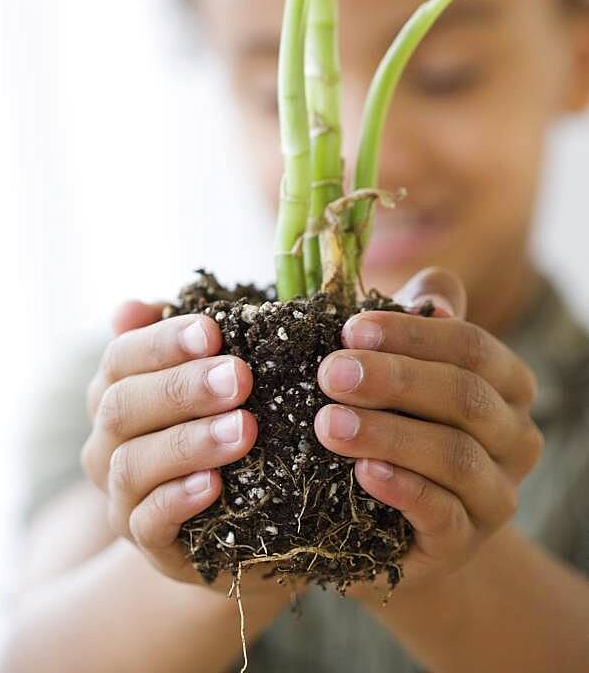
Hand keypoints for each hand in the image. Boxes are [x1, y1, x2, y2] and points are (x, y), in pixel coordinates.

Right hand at [81, 301, 272, 594]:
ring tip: (243, 430)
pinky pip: (149, 522)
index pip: (121, 357)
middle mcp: (107, 441)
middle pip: (122, 406)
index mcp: (116, 391)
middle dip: (182, 388)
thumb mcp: (210, 378)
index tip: (213, 331)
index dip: (163, 341)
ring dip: (189, 442)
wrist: (241, 520)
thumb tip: (130, 308)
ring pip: (132, 464)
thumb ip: (180, 342)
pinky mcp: (147, 544)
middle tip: (240, 377)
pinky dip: (178, 500)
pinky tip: (214, 485)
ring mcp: (120, 495)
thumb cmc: (225, 425)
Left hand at [314, 267, 543, 590]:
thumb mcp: (402, 360)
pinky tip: (363, 472)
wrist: (386, 516)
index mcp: (507, 382)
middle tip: (330, 373)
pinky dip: (404, 489)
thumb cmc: (393, 415)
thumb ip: (419, 315)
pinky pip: (444, 516)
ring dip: (389, 434)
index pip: (471, 346)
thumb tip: (437, 301)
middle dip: (394, 380)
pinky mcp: (465, 543)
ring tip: (329, 423)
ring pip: (456, 457)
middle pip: (465, 397)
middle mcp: (515, 436)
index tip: (349, 329)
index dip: (411, 334)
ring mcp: (496, 494)